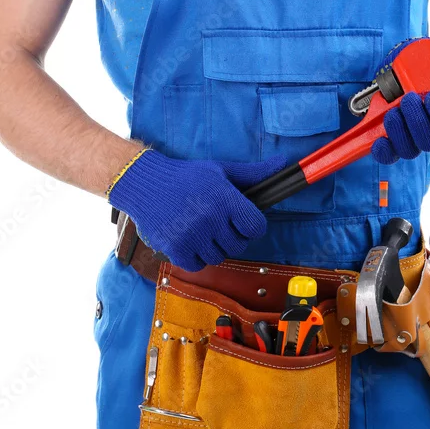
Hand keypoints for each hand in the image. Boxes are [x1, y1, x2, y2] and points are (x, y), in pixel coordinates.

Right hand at [108, 150, 285, 271]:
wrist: (146, 184)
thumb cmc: (187, 176)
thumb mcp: (221, 170)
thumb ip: (253, 173)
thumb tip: (283, 163)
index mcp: (225, 198)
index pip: (256, 227)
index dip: (252, 226)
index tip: (241, 222)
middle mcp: (211, 218)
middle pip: (238, 246)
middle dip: (232, 238)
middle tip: (218, 226)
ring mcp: (192, 235)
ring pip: (218, 257)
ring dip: (212, 248)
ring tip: (201, 231)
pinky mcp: (176, 248)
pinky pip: (197, 265)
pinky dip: (195, 257)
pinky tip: (189, 241)